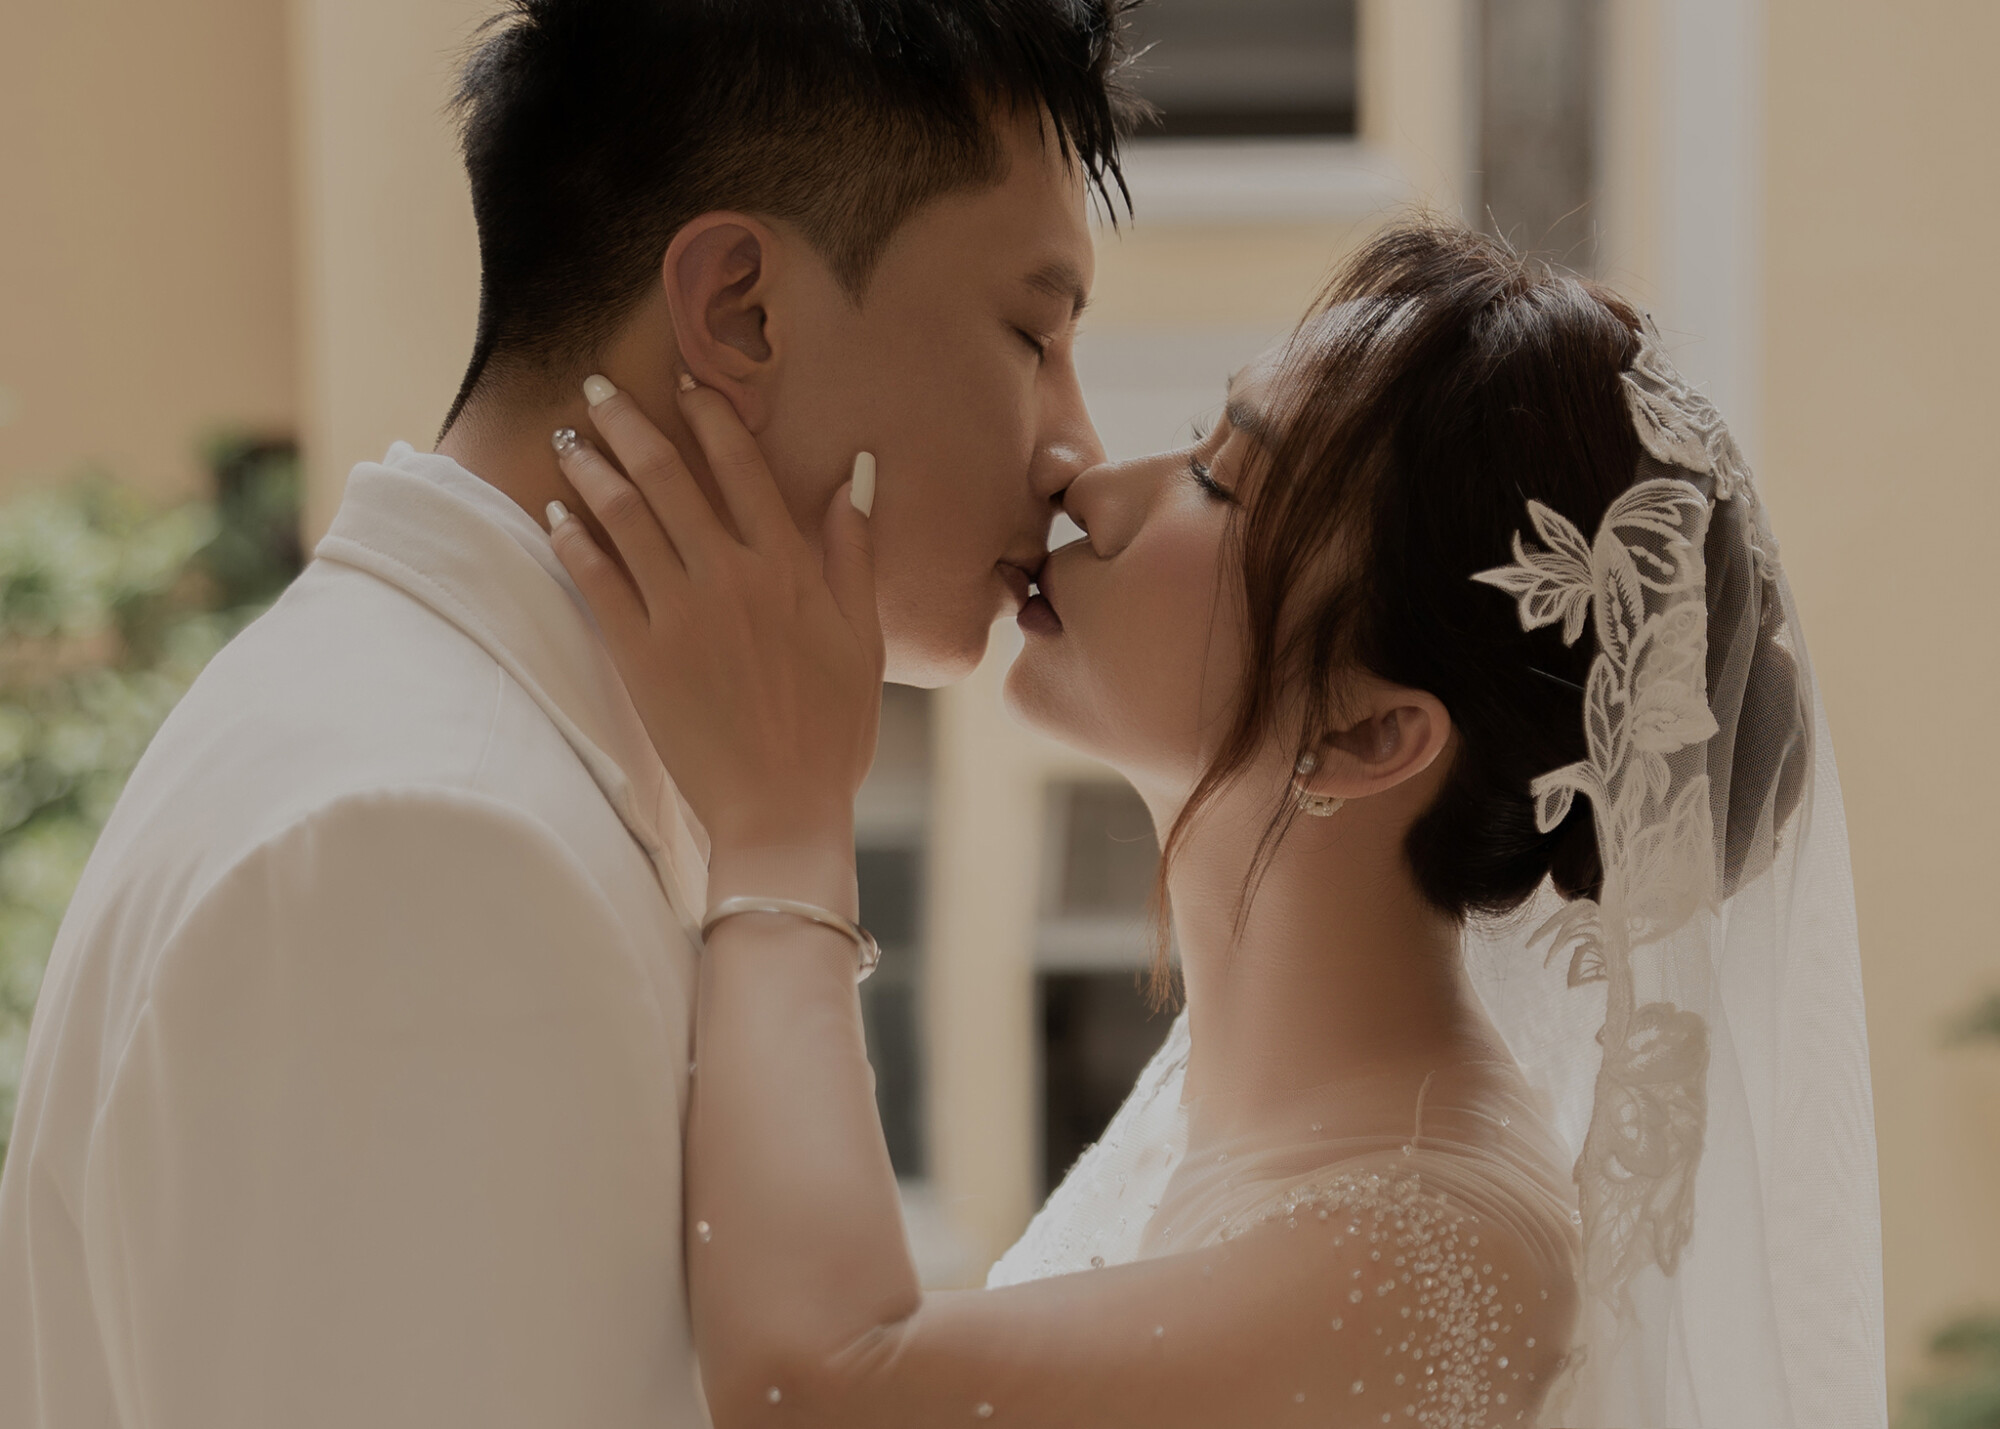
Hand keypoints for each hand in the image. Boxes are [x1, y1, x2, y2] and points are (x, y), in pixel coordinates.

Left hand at [546, 375, 884, 867]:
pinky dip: (573, 540)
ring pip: (624, 519)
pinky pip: (596, 580)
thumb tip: (855, 477)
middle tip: (596, 389)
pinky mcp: (640, 654)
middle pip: (668, 479)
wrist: (781, 808)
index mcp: (789, 569)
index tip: (687, 383)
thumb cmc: (831, 730)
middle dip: (628, 425)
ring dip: (591, 471)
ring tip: (569, 440)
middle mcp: (731, 578)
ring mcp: (680, 614)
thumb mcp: (863, 638)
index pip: (742, 470)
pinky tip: (555, 514)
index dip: (711, 418)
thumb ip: (853, 553)